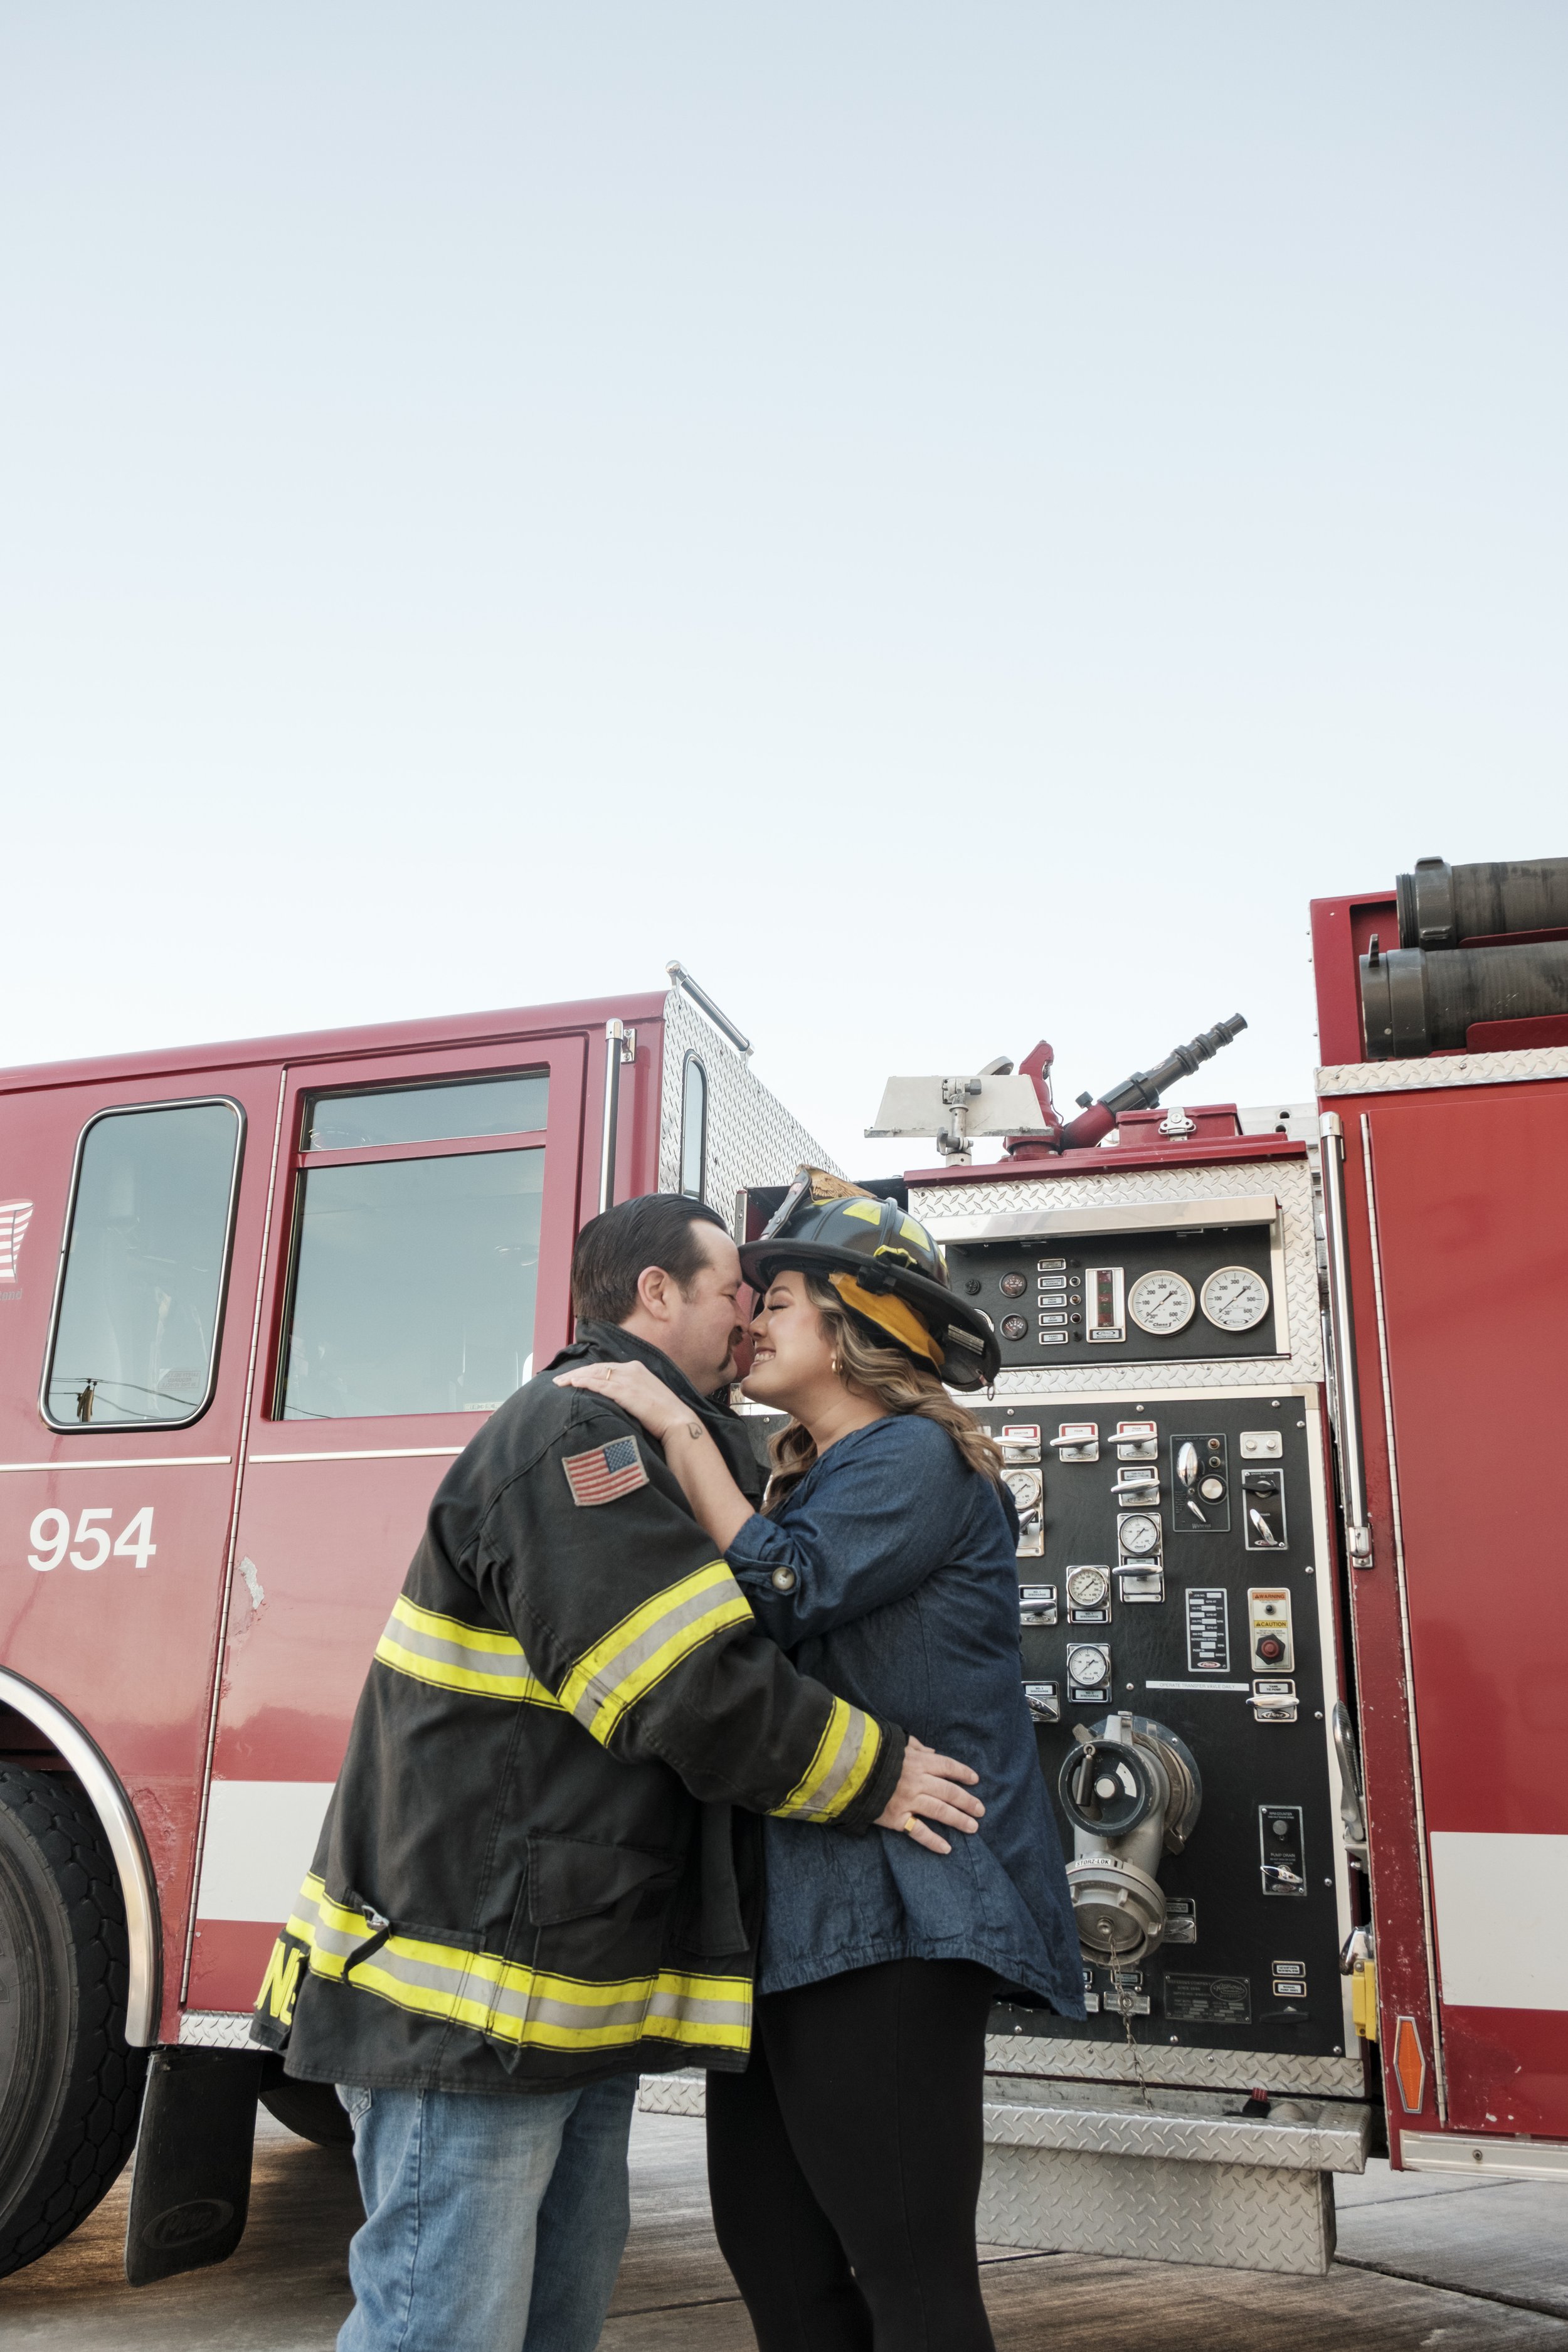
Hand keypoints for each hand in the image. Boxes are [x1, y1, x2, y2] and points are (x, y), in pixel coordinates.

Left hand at [554, 1360, 690, 1441]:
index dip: (587, 1371)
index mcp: (637, 1369)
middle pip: (596, 1368)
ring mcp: (628, 1379)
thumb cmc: (664, 1415)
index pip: (605, 1367)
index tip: (573, 1377)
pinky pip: (599, 1385)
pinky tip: (572, 1385)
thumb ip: (631, 1392)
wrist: (678, 1422)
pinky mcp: (626, 1392)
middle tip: (558, 1380)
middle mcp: (631, 1369)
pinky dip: (584, 1383)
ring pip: (594, 1374)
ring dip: (574, 1378)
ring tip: (559, 1383)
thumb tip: (615, 1399)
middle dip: (575, 1373)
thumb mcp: (646, 1396)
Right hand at [876, 1736, 983, 1856]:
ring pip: (940, 1811)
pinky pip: (919, 1832)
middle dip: (967, 1801)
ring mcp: (909, 1801)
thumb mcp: (896, 1745)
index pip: (947, 1767)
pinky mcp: (897, 1818)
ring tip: (973, 1827)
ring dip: (959, 1820)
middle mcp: (918, 1782)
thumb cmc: (872, 1755)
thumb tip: (932, 1752)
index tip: (975, 1780)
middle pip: (949, 1792)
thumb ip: (916, 1747)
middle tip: (980, 1810)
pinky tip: (946, 1848)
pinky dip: (933, 1841)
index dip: (963, 1773)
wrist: (847, 1772)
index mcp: (918, 1762)